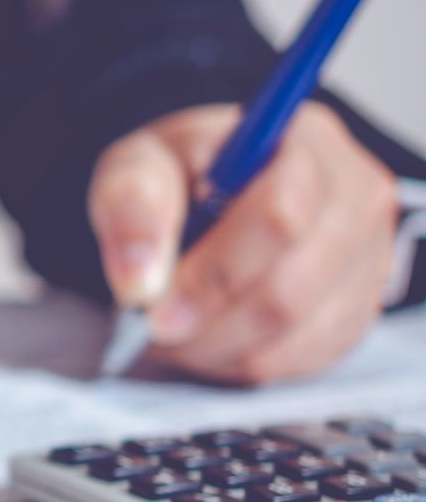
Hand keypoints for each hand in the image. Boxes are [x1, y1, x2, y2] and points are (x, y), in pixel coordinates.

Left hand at [87, 103, 396, 383]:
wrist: (202, 201)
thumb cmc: (176, 177)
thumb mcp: (136, 166)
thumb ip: (132, 207)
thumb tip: (141, 281)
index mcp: (306, 141)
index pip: (280, 215)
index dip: (215, 271)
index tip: (156, 305)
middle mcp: (356, 197)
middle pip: (293, 285)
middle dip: (210, 319)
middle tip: (154, 329)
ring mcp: (368, 258)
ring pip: (296, 332)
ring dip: (220, 346)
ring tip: (171, 331)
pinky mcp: (358, 310)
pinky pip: (302, 358)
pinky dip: (242, 360)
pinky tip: (207, 338)